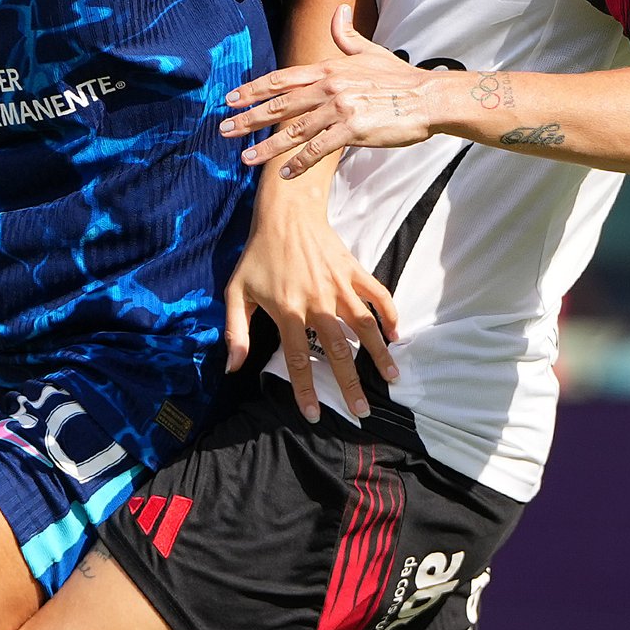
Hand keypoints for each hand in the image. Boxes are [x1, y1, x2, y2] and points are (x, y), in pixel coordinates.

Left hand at [222, 3, 439, 176]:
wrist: (429, 98)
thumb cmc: (401, 78)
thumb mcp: (370, 52)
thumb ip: (347, 36)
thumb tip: (338, 11)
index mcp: (329, 69)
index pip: (282, 79)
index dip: (254, 89)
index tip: (231, 99)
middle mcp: (329, 87)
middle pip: (280, 104)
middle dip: (249, 117)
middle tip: (224, 129)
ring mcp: (340, 108)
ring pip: (294, 130)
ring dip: (267, 146)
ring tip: (245, 158)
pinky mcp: (353, 130)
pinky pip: (318, 149)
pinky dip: (300, 163)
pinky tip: (284, 174)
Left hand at [223, 172, 397, 421]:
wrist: (285, 214)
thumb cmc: (258, 255)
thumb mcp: (236, 292)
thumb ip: (236, 332)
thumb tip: (233, 367)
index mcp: (288, 311)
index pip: (299, 359)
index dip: (306, 390)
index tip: (315, 415)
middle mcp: (317, 302)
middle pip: (338, 350)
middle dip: (351, 384)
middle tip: (362, 411)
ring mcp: (339, 286)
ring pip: (364, 326)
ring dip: (379, 354)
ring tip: (392, 378)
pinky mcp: (354, 271)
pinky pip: (378, 295)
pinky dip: (390, 315)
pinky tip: (396, 336)